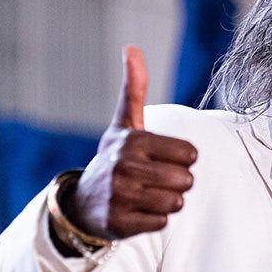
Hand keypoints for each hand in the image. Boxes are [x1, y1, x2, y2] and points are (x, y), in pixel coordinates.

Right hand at [66, 46, 197, 239]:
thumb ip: (134, 88)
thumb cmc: (115, 158)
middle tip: (155, 180)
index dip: (181, 159)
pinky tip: (137, 211)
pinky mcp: (120, 223)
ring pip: (175, 203)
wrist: (82, 202)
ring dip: (167, 202)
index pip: (189, 154)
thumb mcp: (124, 124)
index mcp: (133, 141)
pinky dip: (153, 219)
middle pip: (185, 180)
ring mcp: (121, 197)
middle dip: (176, 182)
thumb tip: (131, 48)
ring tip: (147, 195)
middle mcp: (125, 167)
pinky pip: (161, 223)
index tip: (161, 159)